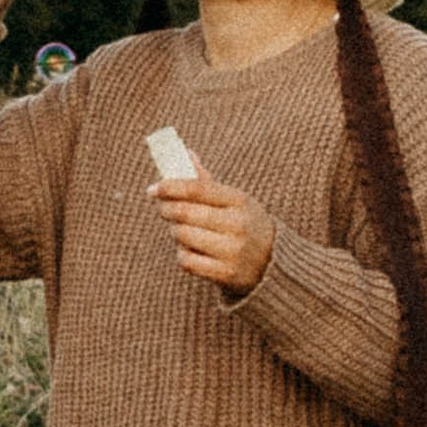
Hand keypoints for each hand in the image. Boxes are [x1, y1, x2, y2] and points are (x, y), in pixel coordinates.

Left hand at [151, 170, 275, 298]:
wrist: (273, 263)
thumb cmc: (245, 224)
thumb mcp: (234, 201)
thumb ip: (206, 182)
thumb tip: (185, 153)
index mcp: (240, 201)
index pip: (197, 189)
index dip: (170, 187)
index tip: (153, 189)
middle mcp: (238, 225)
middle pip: (185, 213)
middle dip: (168, 209)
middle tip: (164, 208)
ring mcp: (233, 251)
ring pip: (183, 236)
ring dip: (175, 231)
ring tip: (181, 230)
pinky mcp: (226, 274)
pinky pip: (187, 261)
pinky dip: (182, 254)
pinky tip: (190, 250)